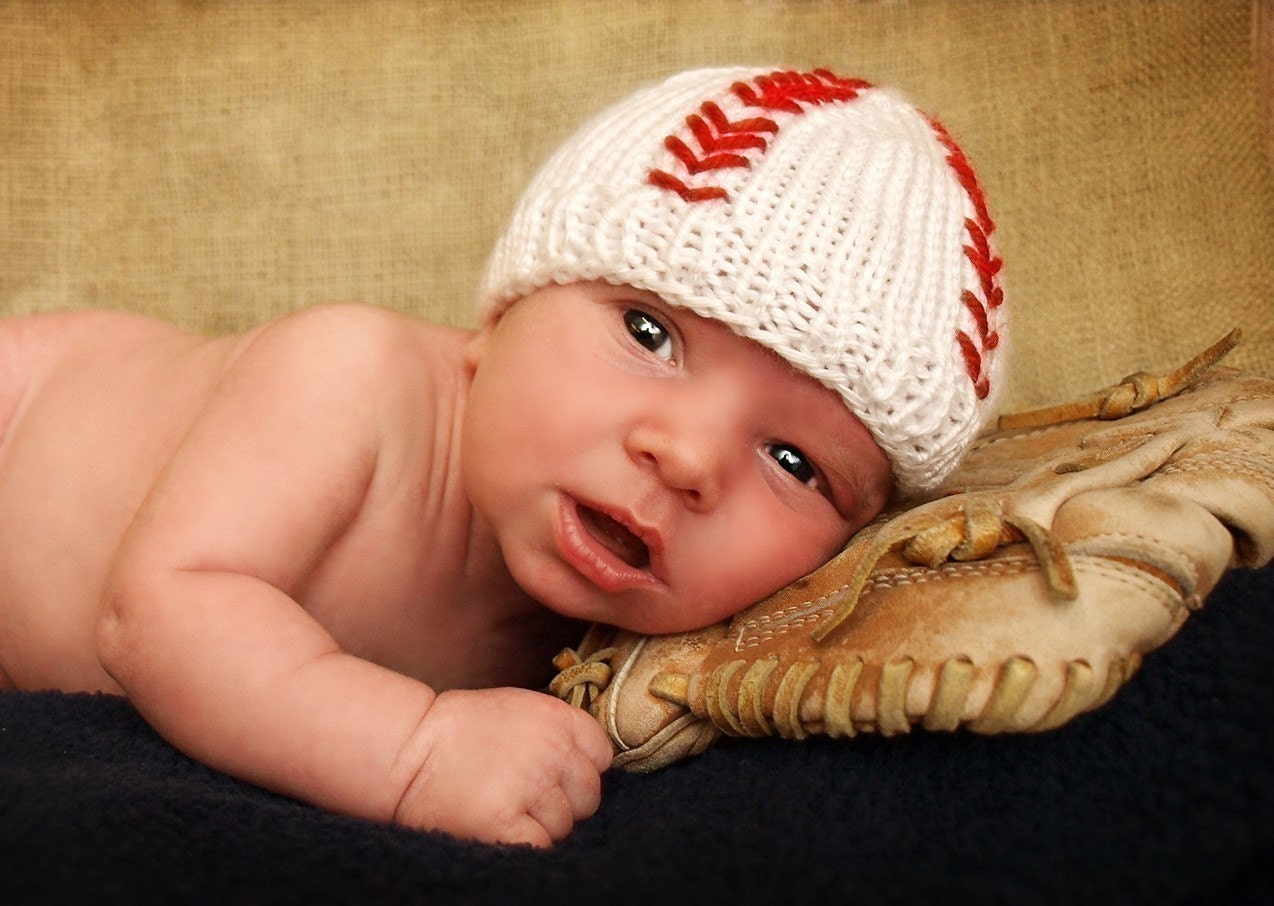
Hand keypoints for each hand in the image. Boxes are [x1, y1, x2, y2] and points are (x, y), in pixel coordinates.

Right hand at [393, 687, 612, 846]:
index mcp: (557, 718)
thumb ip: (558, 731)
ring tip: (506, 806)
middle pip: (589, 795)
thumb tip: (588, 764)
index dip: (581, 770)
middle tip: (528, 797)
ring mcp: (531, 787)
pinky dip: (524, 843)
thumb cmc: (463, 729)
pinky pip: (540, 845)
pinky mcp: (507, 823)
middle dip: (565, 802)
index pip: (601, 755)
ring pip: (565, 825)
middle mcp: (552, 751)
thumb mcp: (520, 708)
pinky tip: (502, 826)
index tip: (558, 775)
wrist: (409, 747)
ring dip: (541, 824)